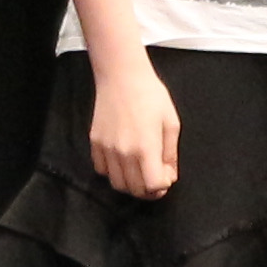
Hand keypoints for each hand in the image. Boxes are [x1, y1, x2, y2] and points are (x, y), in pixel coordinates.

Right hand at [90, 59, 182, 198]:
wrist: (121, 76)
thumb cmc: (149, 95)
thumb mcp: (171, 123)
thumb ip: (171, 154)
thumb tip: (170, 175)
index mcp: (146, 147)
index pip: (153, 186)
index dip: (162, 186)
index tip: (166, 176)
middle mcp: (124, 152)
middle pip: (135, 189)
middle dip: (149, 190)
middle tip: (156, 178)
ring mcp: (107, 149)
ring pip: (117, 183)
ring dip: (131, 184)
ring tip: (140, 172)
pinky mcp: (95, 143)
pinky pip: (102, 170)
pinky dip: (114, 172)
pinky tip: (123, 161)